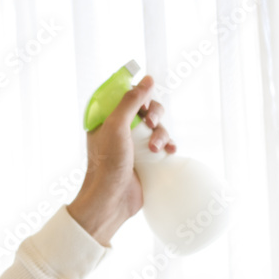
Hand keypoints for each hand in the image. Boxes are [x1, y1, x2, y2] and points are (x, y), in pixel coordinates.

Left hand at [66, 74, 175, 246]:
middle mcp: (120, 130)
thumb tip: (147, 79)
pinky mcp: (146, 159)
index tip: (145, 102)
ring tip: (155, 148)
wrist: (112, 199)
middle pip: (147, 109)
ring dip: (161, 133)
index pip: (127, 96)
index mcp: (107, 120)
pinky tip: (171, 151)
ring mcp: (134, 145)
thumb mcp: (116, 126)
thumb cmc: (107, 163)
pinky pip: (163, 145)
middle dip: (154, 114)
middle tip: (151, 123)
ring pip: (157, 127)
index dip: (140, 96)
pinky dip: (169, 145)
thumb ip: (131, 101)